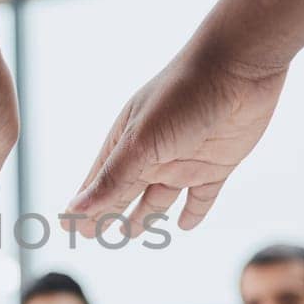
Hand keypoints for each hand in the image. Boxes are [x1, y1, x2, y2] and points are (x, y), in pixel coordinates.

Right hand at [65, 51, 285, 237]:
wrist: (238, 66)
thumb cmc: (183, 95)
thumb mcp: (142, 142)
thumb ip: (112, 180)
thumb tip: (73, 211)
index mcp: (127, 142)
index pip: (98, 182)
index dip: (83, 206)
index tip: (65, 227)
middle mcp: (152, 153)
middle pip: (124, 192)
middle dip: (107, 213)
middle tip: (93, 236)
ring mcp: (184, 159)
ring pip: (158, 197)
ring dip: (144, 216)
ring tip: (129, 234)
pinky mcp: (216, 164)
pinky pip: (202, 196)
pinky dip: (193, 212)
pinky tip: (184, 225)